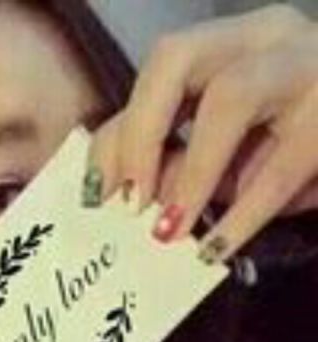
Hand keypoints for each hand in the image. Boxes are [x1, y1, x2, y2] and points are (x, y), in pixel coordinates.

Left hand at [89, 4, 317, 263]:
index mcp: (225, 43)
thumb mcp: (217, 145)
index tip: (97, 195)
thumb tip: (120, 190)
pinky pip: (279, 170)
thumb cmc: (281, 144)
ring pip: (230, 100)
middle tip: (132, 201)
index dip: (120, 133)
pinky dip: (239, 217)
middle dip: (141, 133)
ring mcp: (305, 69)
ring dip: (190, 173)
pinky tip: (213, 249)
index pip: (154, 71)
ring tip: (167, 231)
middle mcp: (263, 38)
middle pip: (176, 58)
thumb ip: (168, 153)